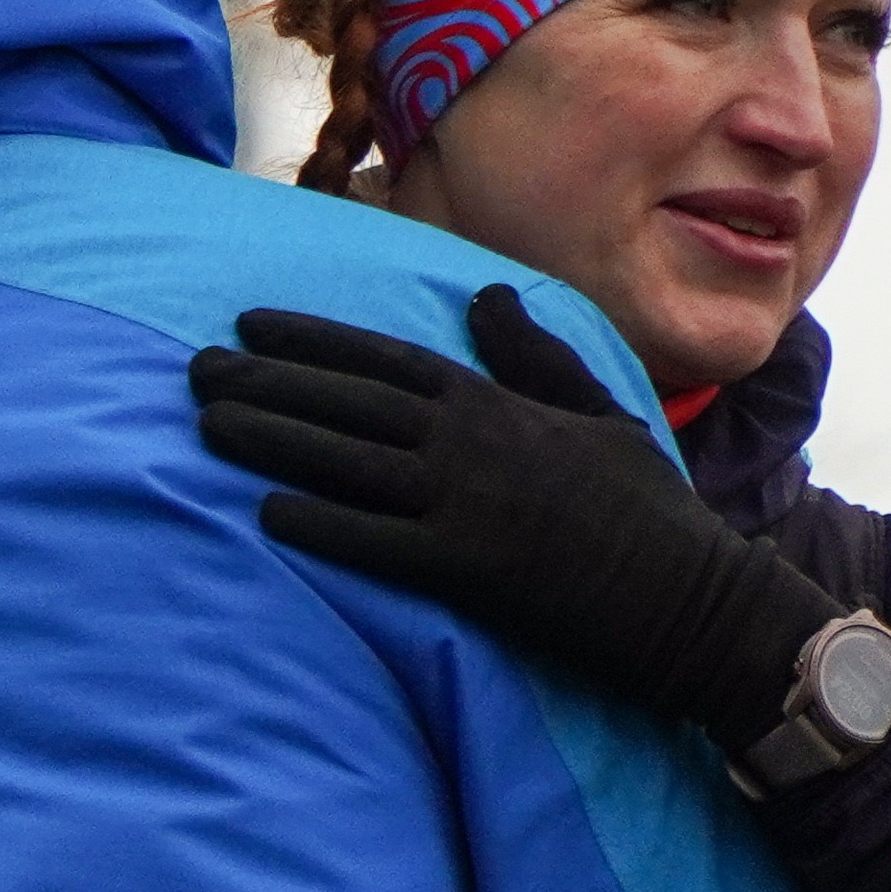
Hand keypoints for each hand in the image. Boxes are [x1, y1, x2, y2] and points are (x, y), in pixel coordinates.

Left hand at [190, 286, 836, 754]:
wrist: (695, 597)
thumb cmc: (648, 509)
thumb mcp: (597, 411)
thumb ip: (533, 354)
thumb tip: (486, 294)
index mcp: (497, 404)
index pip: (384, 359)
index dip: (312, 340)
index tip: (250, 324)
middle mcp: (472, 444)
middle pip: (348, 401)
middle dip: (268, 379)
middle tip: (195, 367)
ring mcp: (468, 505)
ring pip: (348, 461)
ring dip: (272, 438)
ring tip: (206, 422)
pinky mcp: (471, 571)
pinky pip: (378, 543)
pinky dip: (322, 525)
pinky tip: (265, 512)